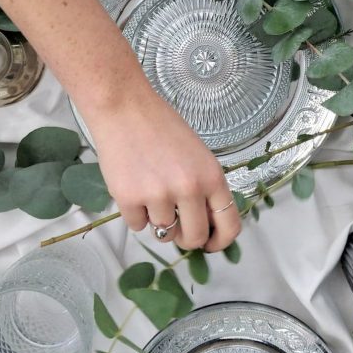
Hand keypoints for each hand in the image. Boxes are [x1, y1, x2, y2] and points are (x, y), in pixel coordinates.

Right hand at [85, 82, 240, 252]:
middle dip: (185, 239)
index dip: (220, 242)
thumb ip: (205, 187)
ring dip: (157, 221)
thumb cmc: (161, 127)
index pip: (229, 224)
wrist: (124, 108)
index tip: (210, 245)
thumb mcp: (197, 155)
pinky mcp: (129, 199)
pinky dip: (135, 213)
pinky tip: (132, 186)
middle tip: (176, 227)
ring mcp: (158, 196)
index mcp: (212, 176)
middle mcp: (189, 189)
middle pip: (194, 238)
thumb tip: (205, 223)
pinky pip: (136, 225)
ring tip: (150, 192)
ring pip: (163, 233)